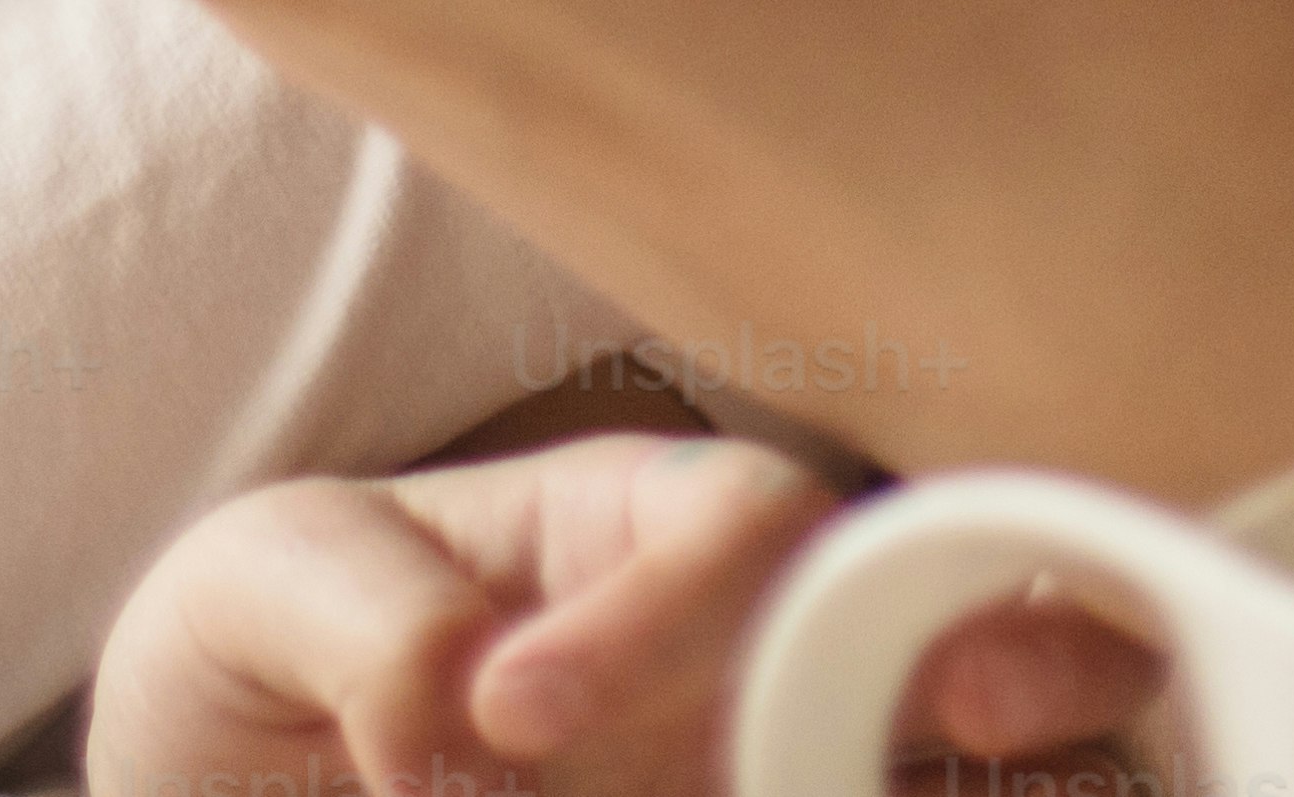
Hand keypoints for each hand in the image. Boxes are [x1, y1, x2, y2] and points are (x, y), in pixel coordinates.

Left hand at [88, 435, 1155, 796]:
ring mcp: (791, 774)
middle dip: (1038, 641)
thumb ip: (357, 613)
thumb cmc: (262, 671)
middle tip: (965, 708)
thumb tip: (466, 715)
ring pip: (1008, 774)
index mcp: (656, 529)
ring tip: (941, 790)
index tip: (502, 720)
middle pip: (989, 607)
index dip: (668, 618)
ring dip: (1008, 779)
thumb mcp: (255, 589)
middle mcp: (771, 660)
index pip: (751, 524)